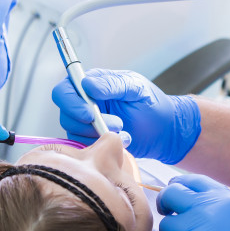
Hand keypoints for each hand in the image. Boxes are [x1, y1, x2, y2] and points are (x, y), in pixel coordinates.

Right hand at [51, 69, 199, 163]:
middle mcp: (84, 103)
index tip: (90, 113)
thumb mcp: (136, 88)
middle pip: (66, 114)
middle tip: (116, 124)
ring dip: (100, 134)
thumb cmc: (151, 104)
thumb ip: (112, 85)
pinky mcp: (93, 142)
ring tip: (125, 130)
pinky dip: (104, 146)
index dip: (71, 103)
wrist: (164, 130)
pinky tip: (124, 139)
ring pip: (75, 132)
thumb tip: (87, 84)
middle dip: (87, 123)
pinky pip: (86, 147)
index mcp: (91, 83)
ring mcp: (87, 124)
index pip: (65, 90)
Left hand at [156, 174, 229, 230]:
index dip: (180, 186)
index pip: (193, 181)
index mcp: (226, 201)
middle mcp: (207, 211)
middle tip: (169, 214)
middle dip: (167, 204)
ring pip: (166, 227)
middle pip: (171, 195)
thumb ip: (224, 213)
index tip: (175, 192)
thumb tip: (202, 208)